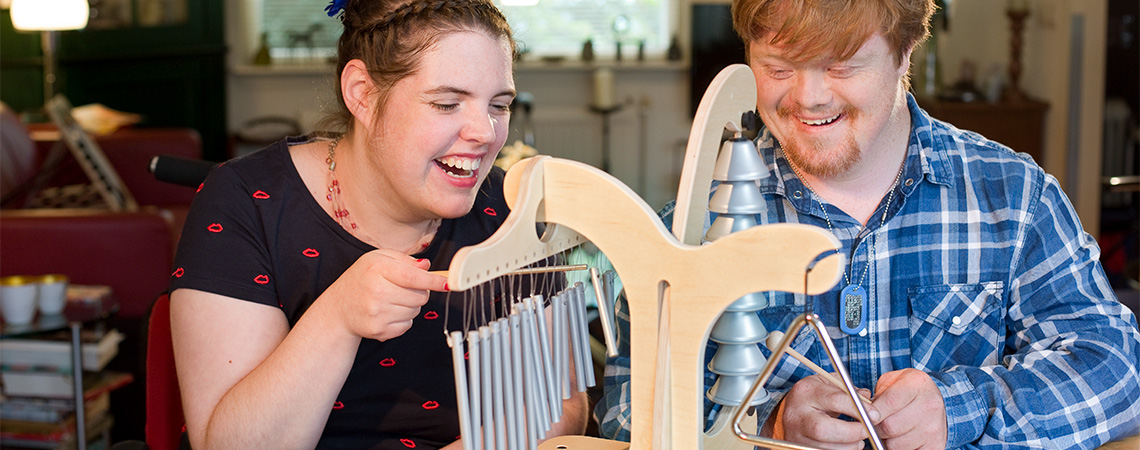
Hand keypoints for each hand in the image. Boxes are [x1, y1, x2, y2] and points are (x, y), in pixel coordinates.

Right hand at [320, 248, 447, 340]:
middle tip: (403, 288)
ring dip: (411, 305)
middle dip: (419, 292)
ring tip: (392, 299)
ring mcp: (377, 313)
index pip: (413, 277)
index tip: (448, 283)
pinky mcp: (379, 330)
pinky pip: (408, 325)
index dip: (434, 281)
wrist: (340, 307)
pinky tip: (388, 312)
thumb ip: (405, 260)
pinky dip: (403, 319)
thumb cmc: (362, 279)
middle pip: (421, 296)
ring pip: (416, 311)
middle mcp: (376, 292)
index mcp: (377, 269)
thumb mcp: (379, 258)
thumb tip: (427, 267)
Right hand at [775, 374, 880, 449]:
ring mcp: (795, 434)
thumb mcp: (828, 385)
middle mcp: (796, 414)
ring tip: (858, 440)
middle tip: (867, 431)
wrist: (789, 410)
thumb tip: (868, 400)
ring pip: (824, 447)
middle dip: (850, 433)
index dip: (858, 409)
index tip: (875, 415)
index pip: (835, 400)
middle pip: (823, 429)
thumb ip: (848, 391)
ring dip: (848, 446)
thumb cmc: (813, 396)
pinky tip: (847, 445)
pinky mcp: (798, 447)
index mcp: (806, 392)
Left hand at [870, 368, 946, 449]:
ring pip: (896, 444)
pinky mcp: (935, 445)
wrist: (933, 397)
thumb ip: (876, 394)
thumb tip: (858, 410)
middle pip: (890, 426)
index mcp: (917, 385)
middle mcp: (929, 406)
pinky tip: (899, 438)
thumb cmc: (906, 389)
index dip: (872, 412)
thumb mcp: (891, 382)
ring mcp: (934, 428)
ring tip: (889, 430)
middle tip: (875, 424)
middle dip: (876, 427)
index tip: (863, 415)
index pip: (890, 402)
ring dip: (886, 440)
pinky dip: (898, 448)